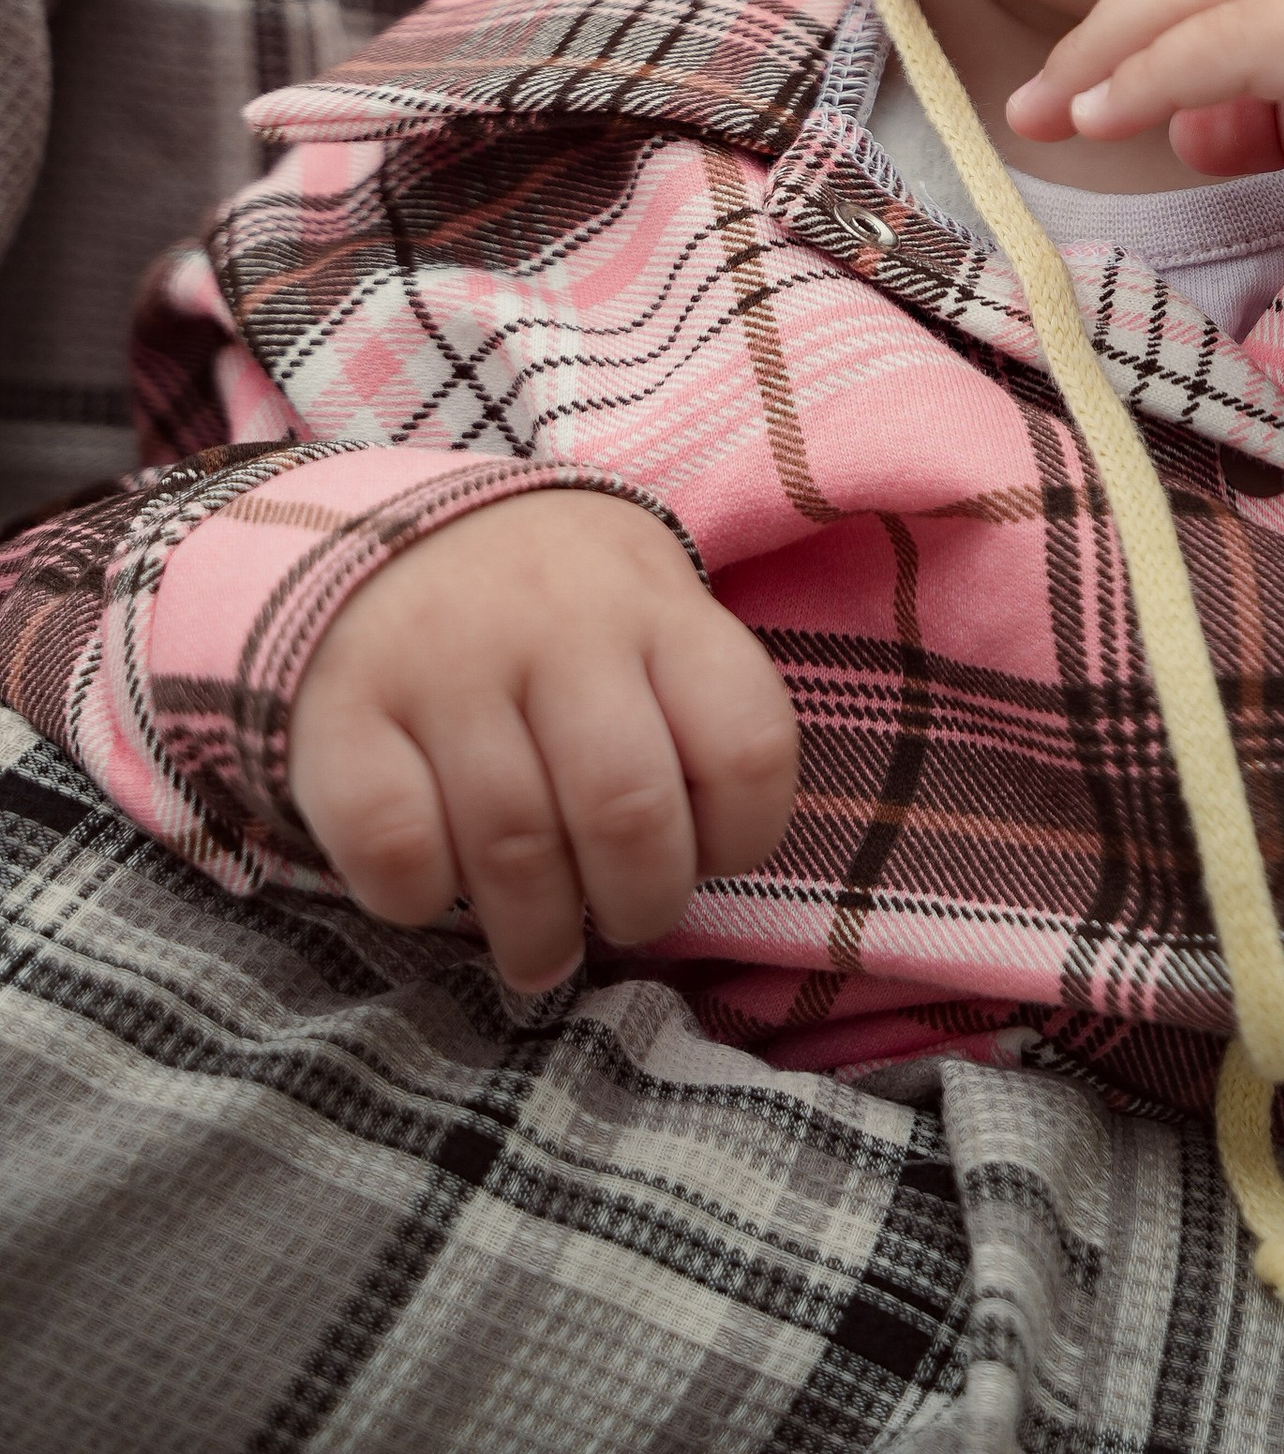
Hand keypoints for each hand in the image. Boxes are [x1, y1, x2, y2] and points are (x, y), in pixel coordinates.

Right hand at [287, 488, 799, 991]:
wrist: (386, 528)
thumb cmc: (553, 604)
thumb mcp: (647, 608)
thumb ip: (686, 710)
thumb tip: (704, 860)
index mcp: (655, 604)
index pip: (746, 746)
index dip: (742, 837)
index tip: (708, 856)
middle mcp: (557, 622)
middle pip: (628, 813)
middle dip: (639, 904)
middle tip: (621, 921)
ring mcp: (444, 661)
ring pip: (515, 849)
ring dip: (537, 931)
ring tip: (541, 949)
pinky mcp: (343, 708)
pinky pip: (397, 848)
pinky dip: (423, 899)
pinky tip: (439, 890)